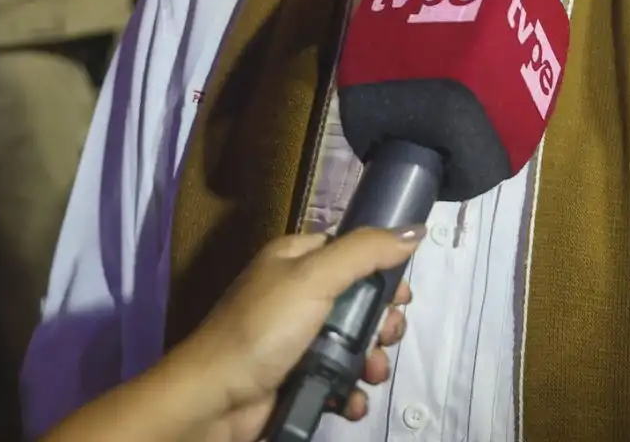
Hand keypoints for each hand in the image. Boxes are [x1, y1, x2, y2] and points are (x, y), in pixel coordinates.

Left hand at [175, 227, 421, 441]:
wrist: (214, 399)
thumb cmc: (261, 328)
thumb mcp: (313, 277)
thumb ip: (365, 252)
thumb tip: (415, 230)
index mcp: (295, 258)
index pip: (351, 251)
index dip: (381, 269)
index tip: (401, 293)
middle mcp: (297, 293)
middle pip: (360, 300)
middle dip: (382, 322)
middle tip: (387, 336)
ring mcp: (297, 337)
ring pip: (354, 342)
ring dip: (372, 361)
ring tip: (371, 374)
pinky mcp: (298, 375)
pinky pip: (338, 377)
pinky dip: (351, 390)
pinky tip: (351, 399)